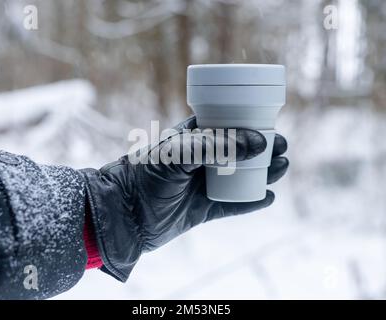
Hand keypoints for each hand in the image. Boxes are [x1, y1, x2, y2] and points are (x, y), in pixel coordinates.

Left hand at [82, 116, 288, 280]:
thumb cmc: (145, 176)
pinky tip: (267, 197)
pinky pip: (233, 204)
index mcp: (192, 138)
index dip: (251, 126)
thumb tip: (258, 144)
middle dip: (263, 149)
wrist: (123, 215)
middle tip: (282, 149)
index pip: (227, 126)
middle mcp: (200, 160)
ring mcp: (202, 185)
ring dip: (262, 173)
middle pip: (239, 151)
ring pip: (240, 177)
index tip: (272, 127)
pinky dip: (250, 201)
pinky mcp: (203, 209)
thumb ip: (216, 145)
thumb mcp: (178, 153)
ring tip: (281, 168)